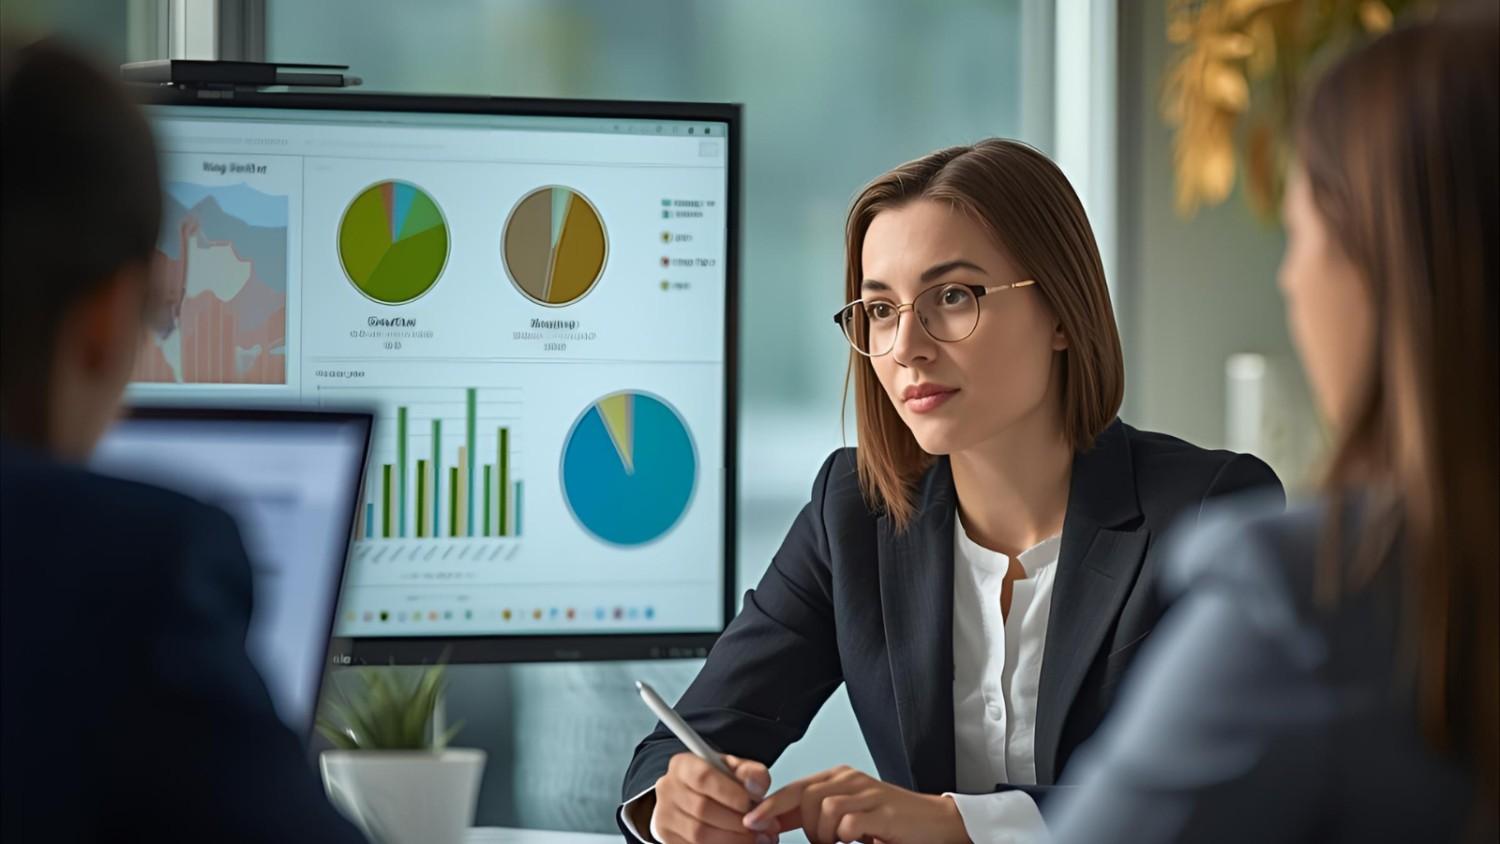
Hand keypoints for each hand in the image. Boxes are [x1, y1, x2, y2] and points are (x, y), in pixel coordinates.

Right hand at [652, 752, 777, 843]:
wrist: (693, 798)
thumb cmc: (716, 782)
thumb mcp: (733, 769)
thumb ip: (750, 772)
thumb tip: (757, 787)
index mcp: (683, 766)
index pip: (703, 777)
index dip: (729, 792)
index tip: (752, 802)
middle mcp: (668, 790)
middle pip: (702, 809)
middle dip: (737, 821)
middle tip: (763, 827)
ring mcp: (665, 818)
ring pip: (699, 835)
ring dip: (733, 840)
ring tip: (756, 838)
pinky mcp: (670, 840)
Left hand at [741, 766, 968, 843]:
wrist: (937, 824)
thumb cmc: (889, 824)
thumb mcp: (846, 817)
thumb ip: (813, 817)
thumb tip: (772, 825)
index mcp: (838, 778)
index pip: (793, 787)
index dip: (770, 806)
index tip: (750, 822)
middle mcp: (850, 779)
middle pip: (803, 795)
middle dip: (799, 824)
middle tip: (820, 841)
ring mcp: (867, 793)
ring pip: (823, 808)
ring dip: (825, 834)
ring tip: (842, 842)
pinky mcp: (882, 811)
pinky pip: (848, 823)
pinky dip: (845, 836)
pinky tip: (857, 840)